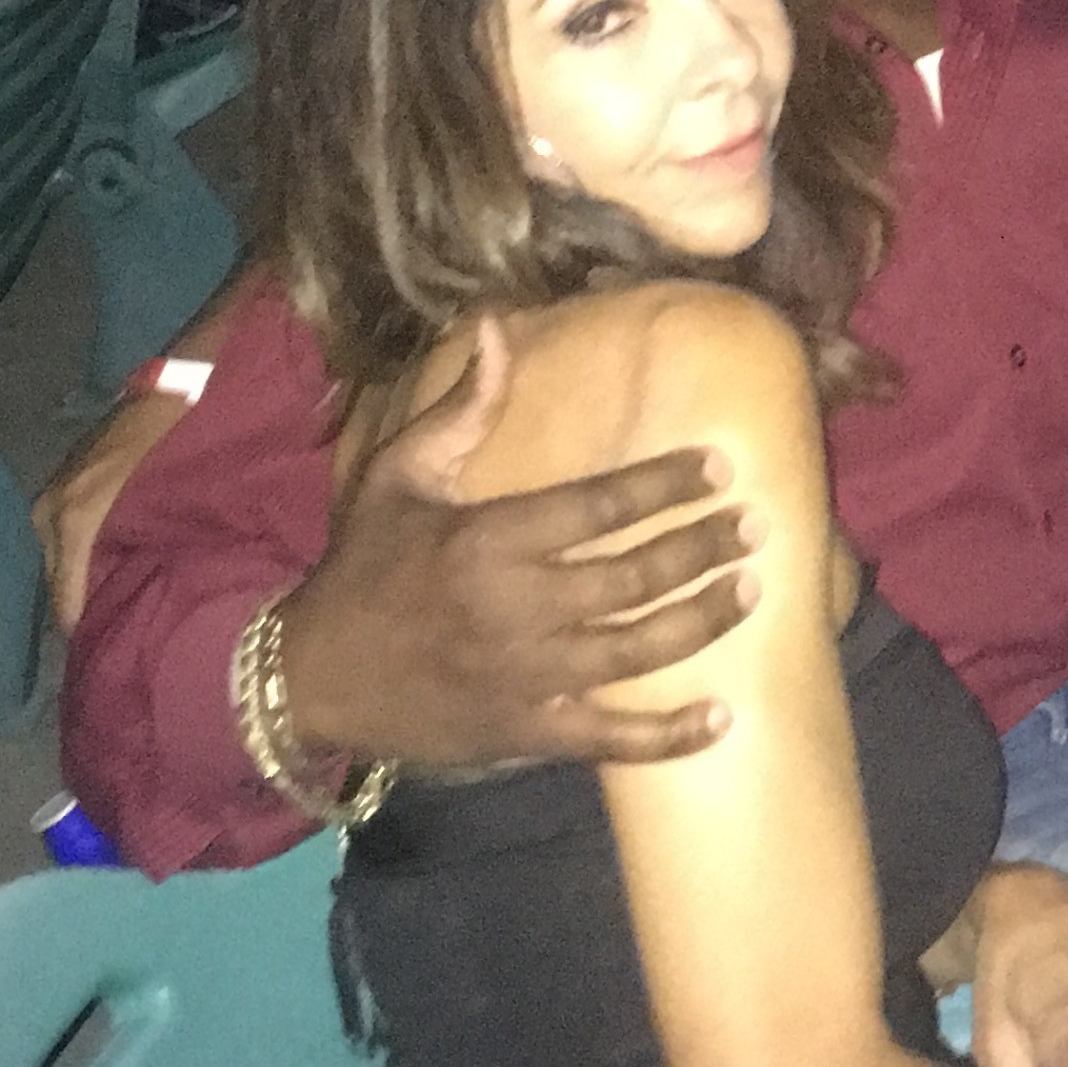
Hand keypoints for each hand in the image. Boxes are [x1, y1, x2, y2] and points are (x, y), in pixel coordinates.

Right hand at [282, 320, 761, 769]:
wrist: (311, 678)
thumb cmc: (363, 568)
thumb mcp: (396, 477)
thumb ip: (457, 409)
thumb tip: (495, 328)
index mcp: (489, 540)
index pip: (598, 506)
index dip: (664, 484)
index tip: (718, 466)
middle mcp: (517, 607)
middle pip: (634, 576)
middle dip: (703, 548)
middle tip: (756, 525)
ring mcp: (526, 676)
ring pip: (637, 649)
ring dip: (703, 621)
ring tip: (753, 592)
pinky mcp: (526, 732)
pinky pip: (609, 738)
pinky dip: (668, 736)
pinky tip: (720, 720)